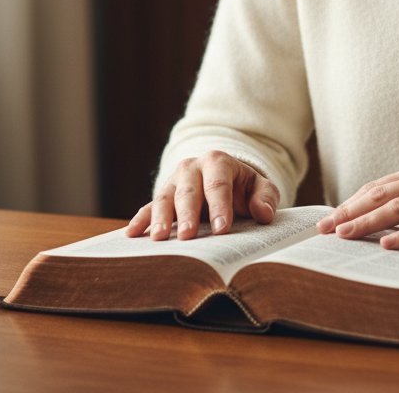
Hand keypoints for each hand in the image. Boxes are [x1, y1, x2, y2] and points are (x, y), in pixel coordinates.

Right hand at [126, 151, 279, 240]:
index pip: (218, 184)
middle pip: (189, 191)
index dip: (220, 206)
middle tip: (188, 236)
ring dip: (160, 218)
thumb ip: (266, 197)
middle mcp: (192, 168)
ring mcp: (174, 182)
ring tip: (158, 238)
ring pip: (165, 198)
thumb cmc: (243, 187)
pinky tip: (132, 234)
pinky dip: (140, 219)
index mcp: (218, 162)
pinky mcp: (162, 196)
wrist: (224, 179)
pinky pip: (148, 207)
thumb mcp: (260, 187)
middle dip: (188, 214)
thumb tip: (264, 214)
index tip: (222, 229)